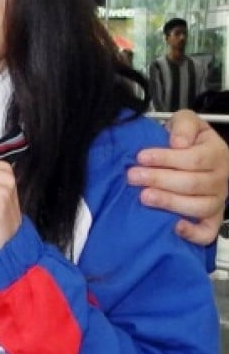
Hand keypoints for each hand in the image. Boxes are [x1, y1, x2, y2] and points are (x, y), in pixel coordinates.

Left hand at [128, 109, 228, 244]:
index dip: (165, 158)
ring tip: (144, 196)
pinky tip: (174, 226)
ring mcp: (218, 200)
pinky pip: (208, 232)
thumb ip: (184, 125)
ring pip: (199, 207)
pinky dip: (193, 234)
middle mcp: (221, 179)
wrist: (192, 151)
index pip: (193, 159)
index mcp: (216, 153)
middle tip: (133, 176)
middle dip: (159, 179)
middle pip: (192, 183)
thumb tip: (178, 143)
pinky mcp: (212, 218)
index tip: (141, 157)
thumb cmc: (185, 137)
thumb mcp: (186, 120)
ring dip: (169, 202)